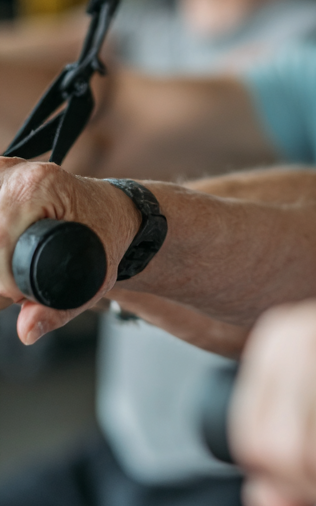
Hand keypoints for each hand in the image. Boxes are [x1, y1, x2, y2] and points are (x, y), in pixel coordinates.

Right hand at [0, 158, 139, 342]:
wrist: (114, 210)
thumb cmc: (107, 235)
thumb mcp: (95, 276)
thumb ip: (59, 309)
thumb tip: (26, 332)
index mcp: (39, 185)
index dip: (4, 279)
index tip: (20, 295)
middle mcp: (15, 173)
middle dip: (0, 271)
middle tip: (20, 283)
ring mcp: (2, 174)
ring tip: (17, 263)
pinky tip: (9, 251)